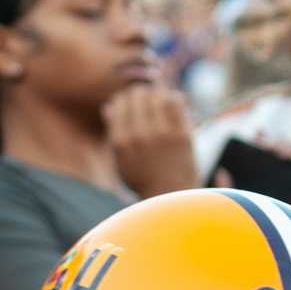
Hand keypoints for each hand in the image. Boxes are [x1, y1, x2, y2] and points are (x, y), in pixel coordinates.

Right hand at [105, 82, 197, 198]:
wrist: (170, 196)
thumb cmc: (143, 178)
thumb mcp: (121, 161)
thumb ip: (114, 134)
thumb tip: (108, 107)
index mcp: (121, 141)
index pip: (119, 103)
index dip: (125, 98)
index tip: (131, 100)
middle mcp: (139, 136)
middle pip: (137, 95)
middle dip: (141, 93)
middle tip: (147, 96)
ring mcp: (162, 135)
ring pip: (156, 95)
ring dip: (157, 93)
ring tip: (159, 97)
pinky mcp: (182, 135)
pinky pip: (176, 102)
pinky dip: (174, 97)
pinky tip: (173, 101)